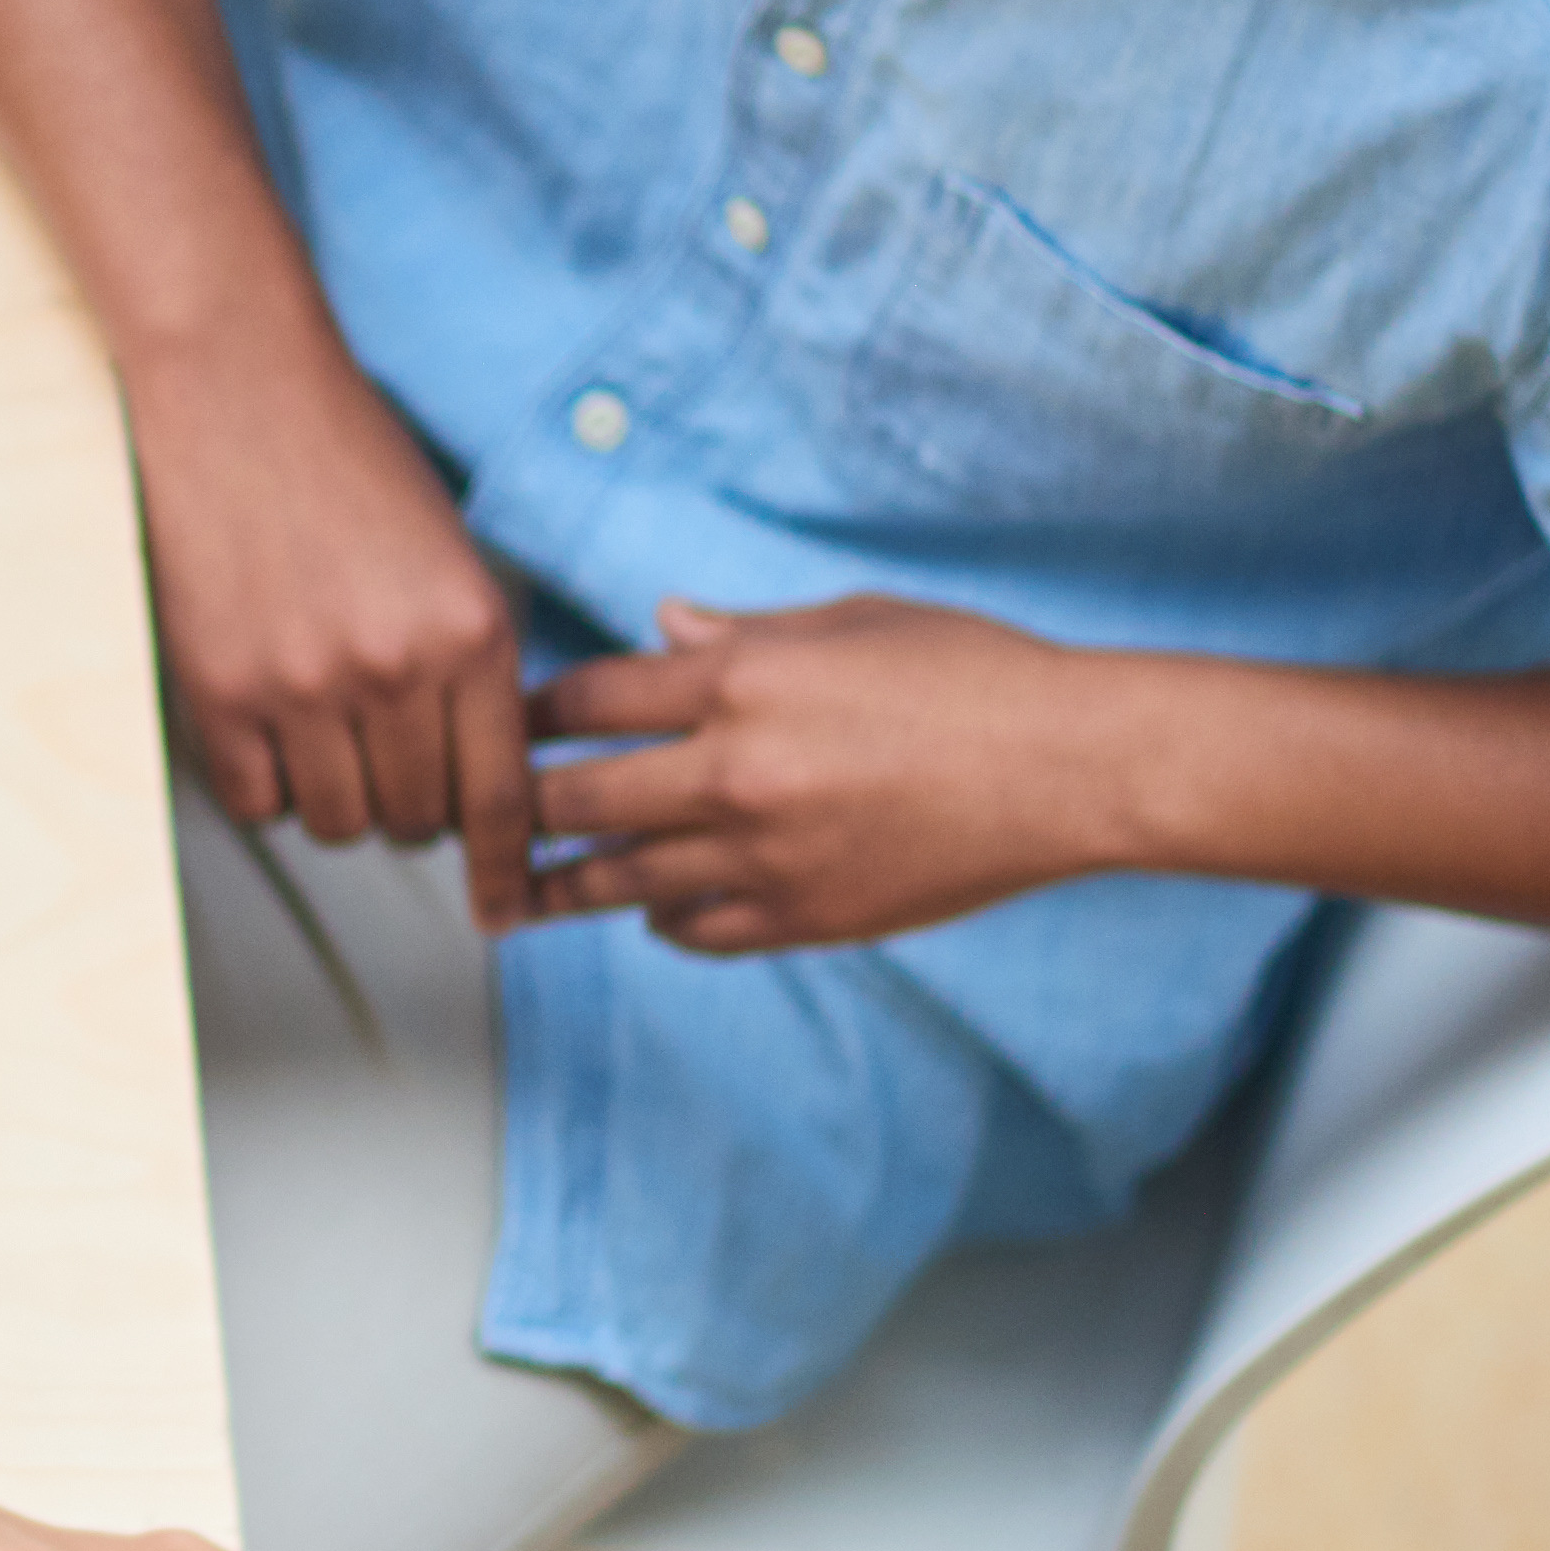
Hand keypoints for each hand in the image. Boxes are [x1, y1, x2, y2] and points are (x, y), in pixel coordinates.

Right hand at [127, 318, 541, 916]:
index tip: (503, 912)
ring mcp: (301, 686)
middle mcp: (393, 670)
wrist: (240, 391)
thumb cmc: (353, 461)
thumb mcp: (454, 557)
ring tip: (325, 732)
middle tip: (390, 757)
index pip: (500, 797)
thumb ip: (473, 662)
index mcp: (471, 633)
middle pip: (416, 820)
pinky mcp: (220, 691)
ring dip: (338, 797)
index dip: (507, 871)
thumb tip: (480, 771)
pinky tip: (272, 727)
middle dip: (412, 807)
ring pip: (336, 821)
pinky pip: (257, 800)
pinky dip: (270, 784)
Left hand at [518, 595, 1126, 951]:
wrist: (1071, 766)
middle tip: (478, 814)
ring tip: (523, 887)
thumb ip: (741, 634)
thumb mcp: (852, 622)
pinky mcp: (804, 918)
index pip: (588, 698)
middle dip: (516, 804)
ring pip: (618, 879)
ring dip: (564, 881)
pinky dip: (660, 917)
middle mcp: (735, 772)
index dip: (533, 710)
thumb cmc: (971, 673)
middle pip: (576, 798)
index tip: (504, 722)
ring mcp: (765, 855)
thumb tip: (660, 627)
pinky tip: (649, 907)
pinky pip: (694, 928)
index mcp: (741, 682)